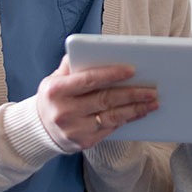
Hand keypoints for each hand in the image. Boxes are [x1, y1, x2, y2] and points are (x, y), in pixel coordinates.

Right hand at [36, 55, 158, 152]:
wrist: (39, 129)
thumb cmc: (53, 98)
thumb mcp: (54, 78)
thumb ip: (72, 64)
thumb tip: (94, 48)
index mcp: (56, 91)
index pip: (89, 80)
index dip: (112, 74)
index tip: (132, 70)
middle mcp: (64, 111)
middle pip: (105, 100)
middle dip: (132, 94)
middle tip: (152, 89)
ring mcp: (74, 129)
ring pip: (111, 117)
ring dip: (135, 109)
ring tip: (152, 102)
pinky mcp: (83, 142)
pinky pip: (110, 129)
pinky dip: (127, 119)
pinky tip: (139, 112)